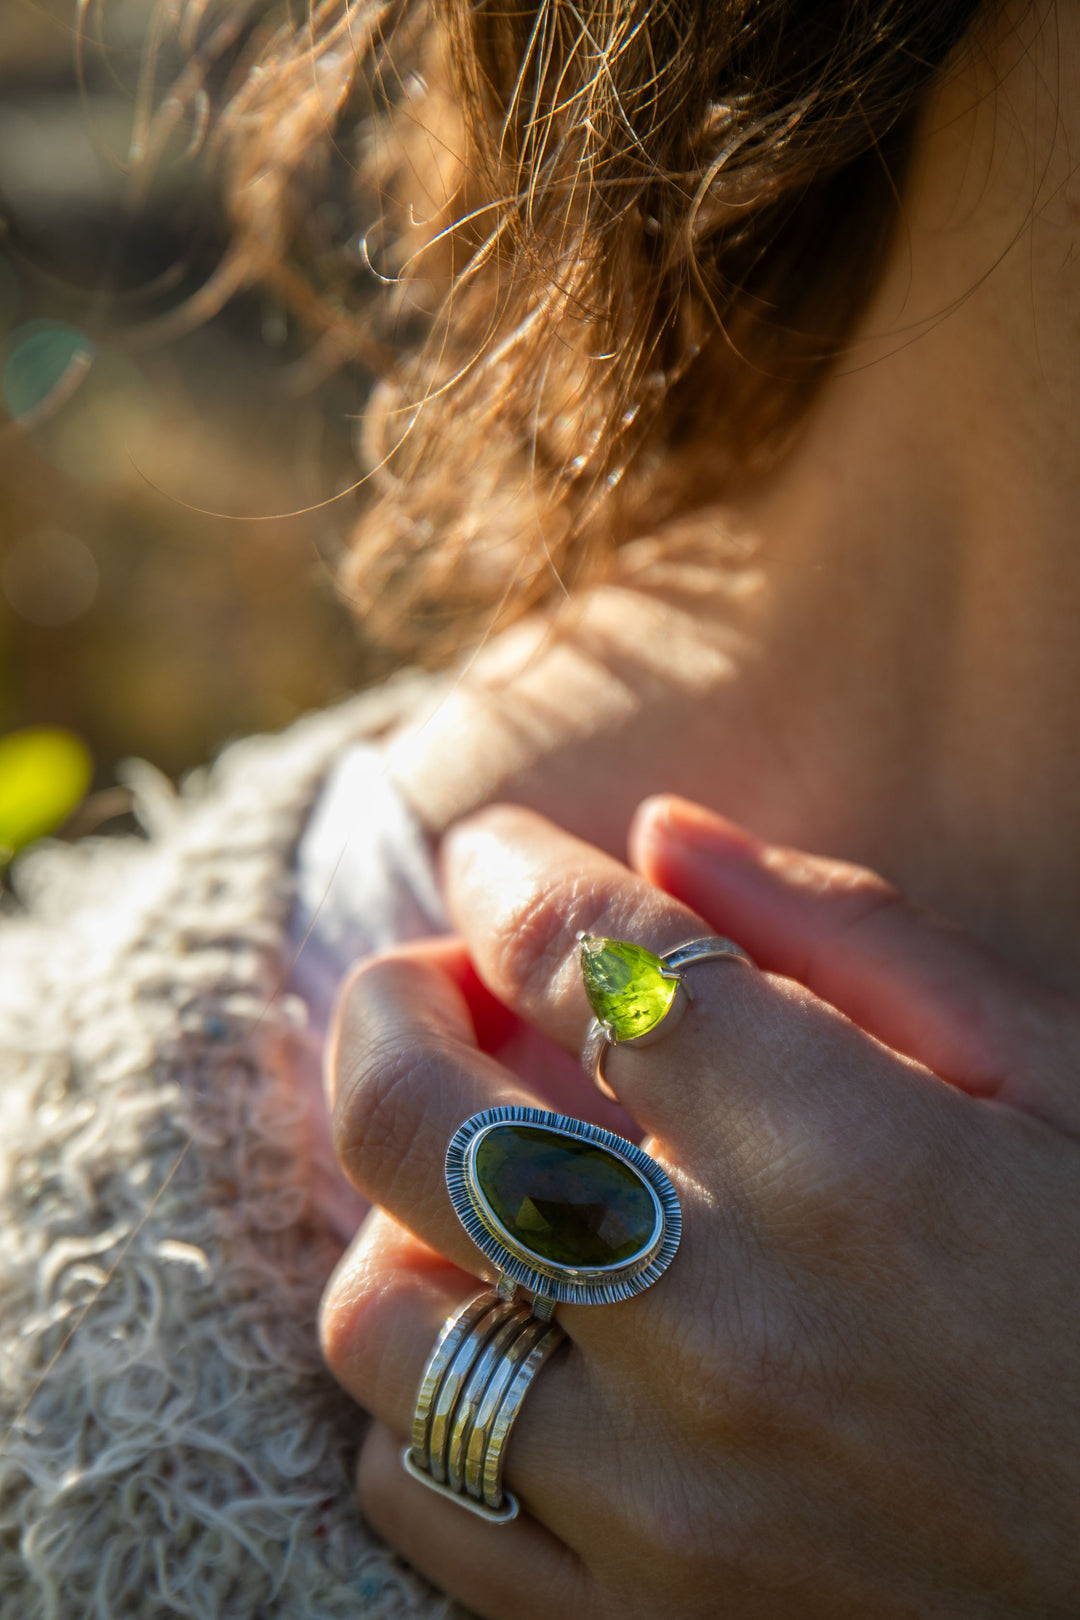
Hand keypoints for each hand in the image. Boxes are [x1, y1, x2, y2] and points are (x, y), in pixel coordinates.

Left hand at [319, 798, 1079, 1617]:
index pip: (578, 954)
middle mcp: (721, 1327)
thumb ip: (849, 935)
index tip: (498, 859)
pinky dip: (430, 1390)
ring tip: (488, 1175)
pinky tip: (518, 1336)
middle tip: (448, 987)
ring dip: (403, 1206)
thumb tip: (659, 834)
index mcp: (843, 1157)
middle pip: (409, 1115)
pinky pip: (423, 1492)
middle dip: (393, 1005)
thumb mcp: (1054, 1076)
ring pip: (380, 1314)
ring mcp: (661, 1501)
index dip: (507, 873)